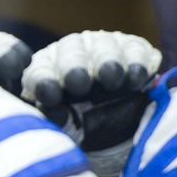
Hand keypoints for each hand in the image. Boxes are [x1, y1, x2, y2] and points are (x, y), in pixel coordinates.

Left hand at [22, 30, 161, 176]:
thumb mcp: (66, 128)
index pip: (40, 72)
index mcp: (46, 71)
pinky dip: (136, 63)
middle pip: (70, 52)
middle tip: (79, 81)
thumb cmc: (82, 128)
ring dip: (107, 63)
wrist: (122, 129)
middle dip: (74, 67)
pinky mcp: (133, 49)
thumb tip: (53, 113)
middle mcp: (71, 51)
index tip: (50, 96)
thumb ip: (57, 120)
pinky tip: (136, 79)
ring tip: (110, 78)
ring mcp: (103, 46)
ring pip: (103, 47)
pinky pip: (134, 51)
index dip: (44, 82)